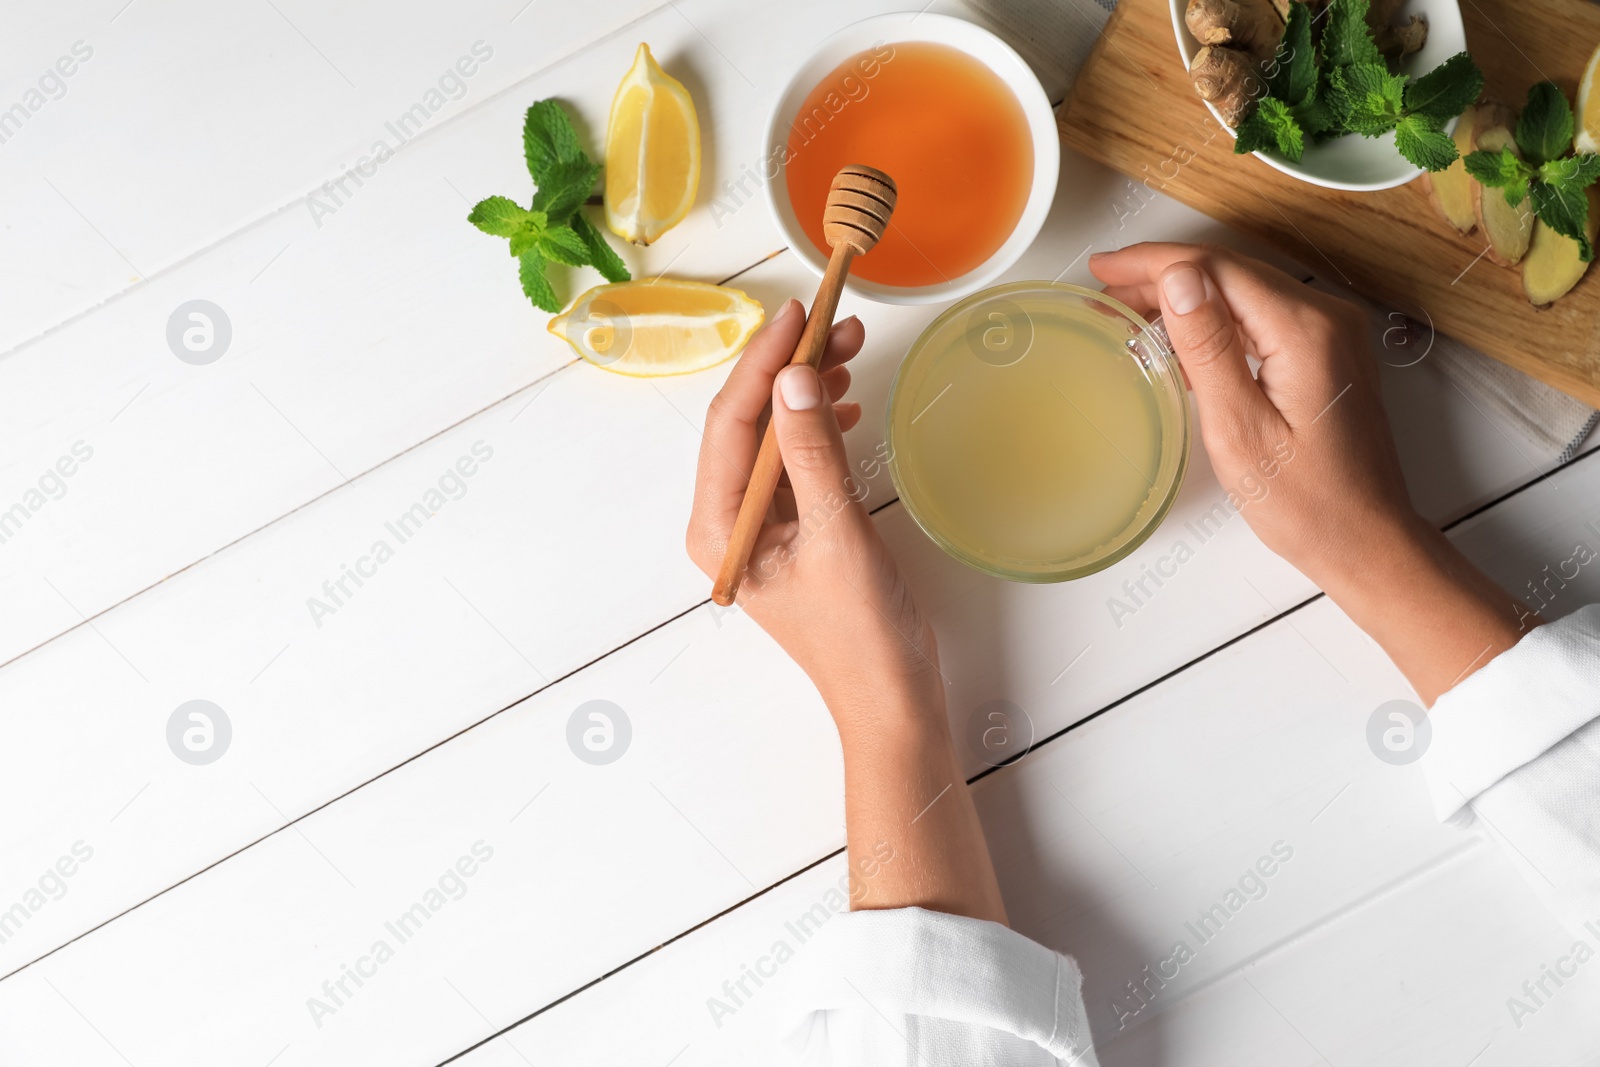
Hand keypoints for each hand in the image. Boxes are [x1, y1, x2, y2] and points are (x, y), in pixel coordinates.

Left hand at [685, 298, 941, 729]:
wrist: (890, 698)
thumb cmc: (861, 635)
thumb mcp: (838, 534)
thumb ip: (813, 452)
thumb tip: (793, 377)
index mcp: (719, 528)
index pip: (731, 424)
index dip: (761, 362)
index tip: (795, 313)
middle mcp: (727, 523)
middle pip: (747, 423)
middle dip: (787, 368)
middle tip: (833, 323)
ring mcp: (758, 527)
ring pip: (773, 437)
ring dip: (806, 391)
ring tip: (848, 349)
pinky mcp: (790, 530)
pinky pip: (795, 461)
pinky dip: (818, 426)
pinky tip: (844, 403)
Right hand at [1090, 243, 1530, 701]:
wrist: (1363, 538)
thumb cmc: (1306, 501)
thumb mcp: (1239, 427)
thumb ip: (1207, 346)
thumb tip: (1178, 278)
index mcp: (1306, 330)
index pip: (1217, 268)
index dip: (1154, 263)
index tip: (1106, 268)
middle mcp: (1328, 318)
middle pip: (1230, 272)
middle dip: (1163, 274)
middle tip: (1105, 287)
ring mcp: (1331, 333)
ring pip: (1243, 291)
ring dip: (1186, 294)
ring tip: (1129, 309)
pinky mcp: (1326, 352)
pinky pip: (1261, 316)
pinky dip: (1214, 319)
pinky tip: (1179, 336)